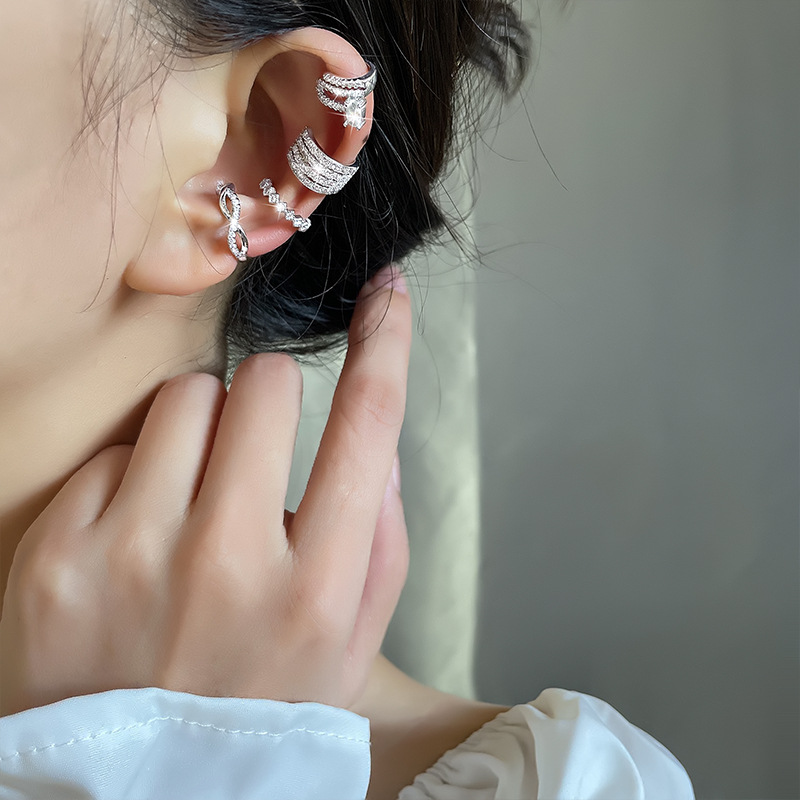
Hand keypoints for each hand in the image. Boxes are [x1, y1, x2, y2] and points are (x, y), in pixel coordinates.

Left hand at [0, 265, 410, 717]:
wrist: (138, 790)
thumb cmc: (257, 709)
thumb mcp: (349, 647)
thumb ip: (382, 543)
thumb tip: (375, 444)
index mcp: (317, 591)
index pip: (370, 424)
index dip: (386, 342)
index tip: (384, 294)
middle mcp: (229, 567)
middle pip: (264, 384)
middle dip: (269, 402)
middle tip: (255, 457)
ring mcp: (133, 559)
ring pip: (186, 397)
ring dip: (201, 431)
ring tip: (193, 501)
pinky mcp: (56, 558)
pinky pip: (112, 449)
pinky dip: (133, 479)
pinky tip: (136, 539)